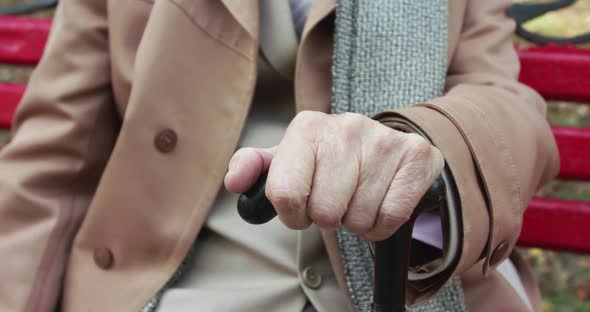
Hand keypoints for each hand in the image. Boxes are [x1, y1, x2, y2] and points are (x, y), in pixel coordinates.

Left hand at [224, 111, 443, 240]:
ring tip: (358, 197)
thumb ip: (255, 167)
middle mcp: (346, 126)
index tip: (301, 207)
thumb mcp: (288, 159)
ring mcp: (384, 140)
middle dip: (327, 217)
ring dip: (355, 221)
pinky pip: (390, 218)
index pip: (284, 194)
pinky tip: (379, 202)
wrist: (384, 143)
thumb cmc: (329, 159)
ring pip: (358, 218)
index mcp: (307, 127)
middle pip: (324, 212)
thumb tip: (235, 182)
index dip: (292, 213)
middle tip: (336, 200)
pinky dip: (381, 225)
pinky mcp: (416, 158)